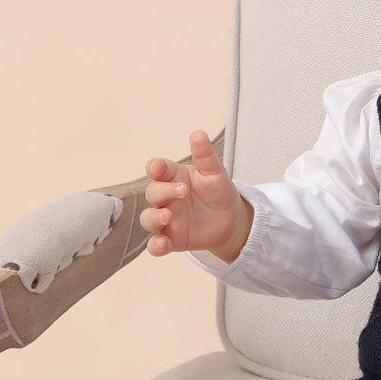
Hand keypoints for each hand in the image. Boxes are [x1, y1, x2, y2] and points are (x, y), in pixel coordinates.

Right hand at [140, 130, 242, 255]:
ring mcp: (167, 219)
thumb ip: (205, 155)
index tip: (156, 168)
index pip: (158, 169)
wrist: (231, 219)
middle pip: (152, 193)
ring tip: (168, 216)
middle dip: (163, 192)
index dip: (155, 168)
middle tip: (183, 192)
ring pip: (148, 219)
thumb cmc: (218, 190)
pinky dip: (155, 246)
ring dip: (154, 218)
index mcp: (174, 177)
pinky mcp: (172, 239)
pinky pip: (156, 244)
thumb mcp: (215, 172)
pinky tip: (160, 244)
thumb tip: (198, 133)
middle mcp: (166, 198)